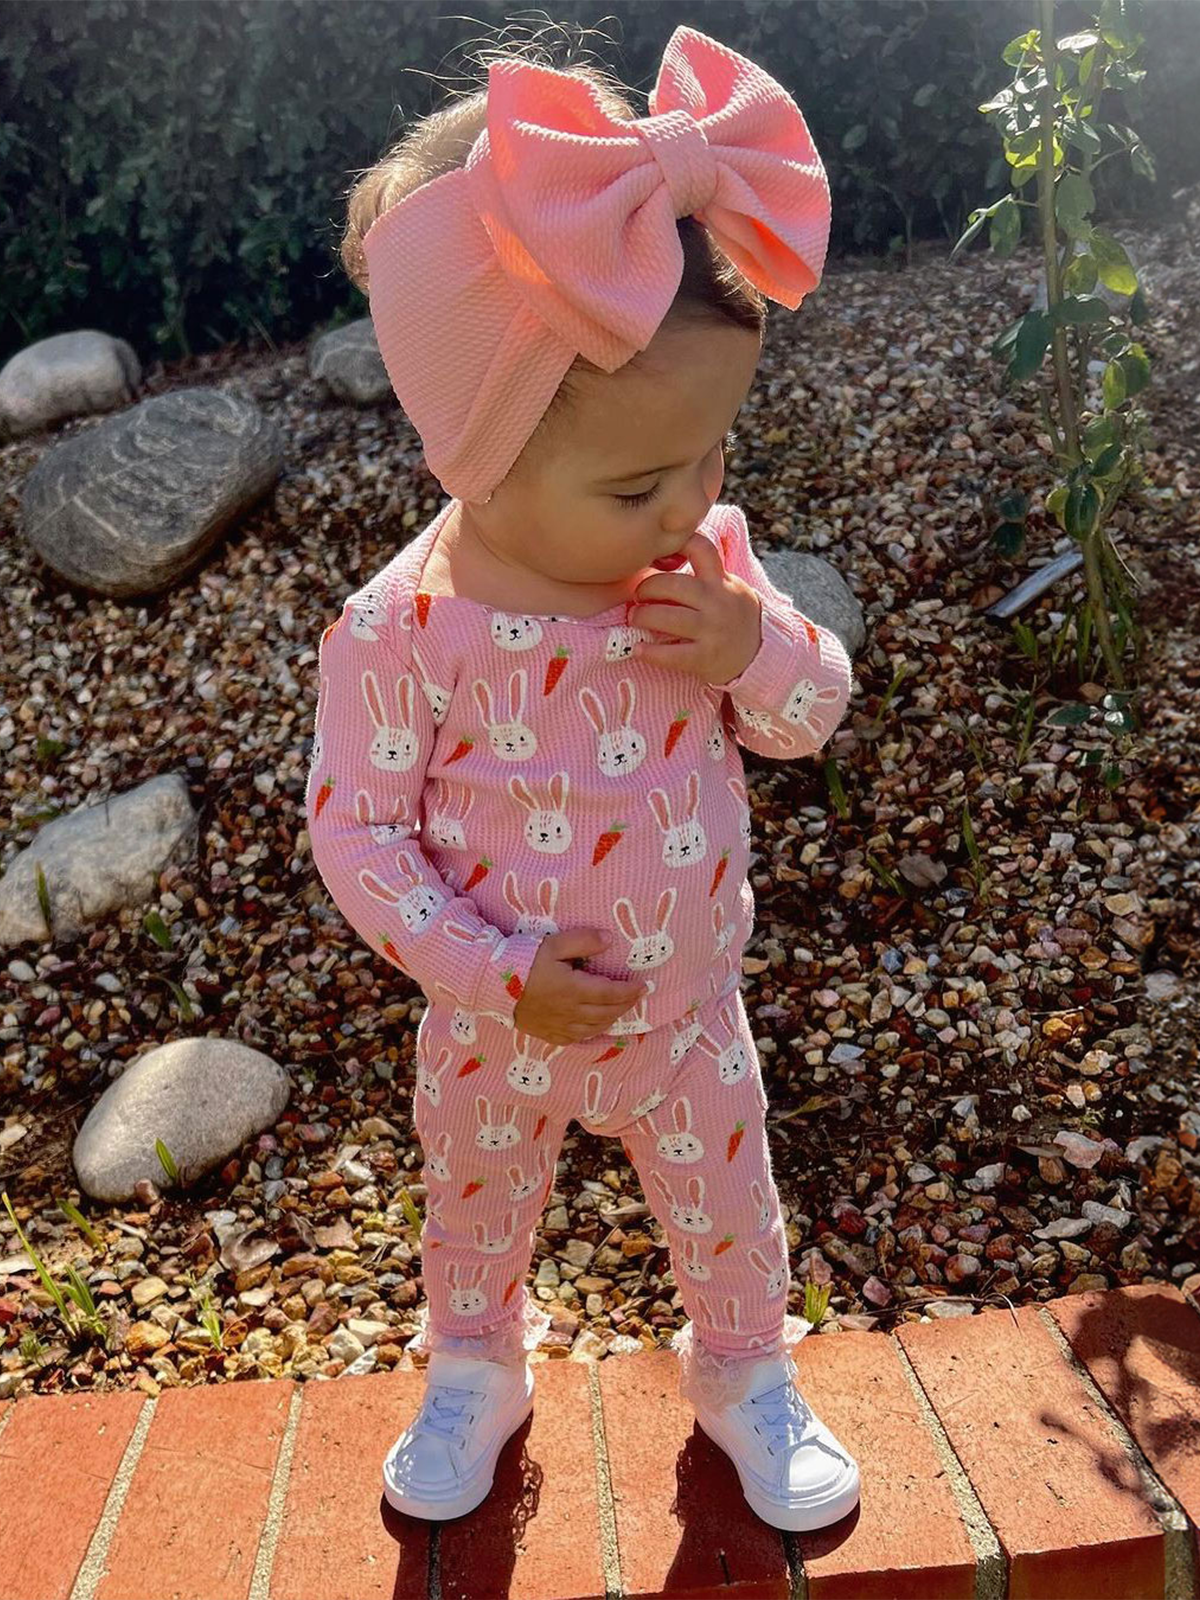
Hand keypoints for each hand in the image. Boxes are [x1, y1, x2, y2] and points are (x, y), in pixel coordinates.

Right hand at [514, 928, 648, 1045]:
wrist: (490, 985)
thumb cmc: (522, 960)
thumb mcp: (553, 944)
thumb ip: (583, 940)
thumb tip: (609, 939)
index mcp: (574, 990)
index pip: (611, 994)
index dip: (630, 991)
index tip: (643, 986)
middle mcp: (570, 1012)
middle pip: (607, 1013)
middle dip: (625, 1005)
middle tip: (636, 996)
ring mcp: (559, 1026)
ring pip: (594, 1028)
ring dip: (611, 1019)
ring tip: (620, 1009)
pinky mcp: (548, 1034)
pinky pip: (577, 1038)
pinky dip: (592, 1032)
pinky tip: (595, 1026)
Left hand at [629, 531, 761, 683]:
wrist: (758, 656)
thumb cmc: (732, 617)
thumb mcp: (728, 588)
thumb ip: (704, 574)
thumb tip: (662, 557)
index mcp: (720, 581)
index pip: (701, 548)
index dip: (676, 543)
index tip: (656, 552)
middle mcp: (717, 602)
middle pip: (672, 584)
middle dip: (646, 587)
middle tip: (637, 595)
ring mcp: (712, 630)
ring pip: (666, 617)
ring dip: (642, 616)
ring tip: (635, 619)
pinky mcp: (705, 658)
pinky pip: (670, 654)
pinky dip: (649, 652)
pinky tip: (638, 650)